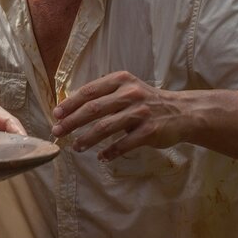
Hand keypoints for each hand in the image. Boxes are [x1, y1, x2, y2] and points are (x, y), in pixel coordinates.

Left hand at [51, 70, 183, 160]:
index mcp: (121, 80)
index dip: (70, 103)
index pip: (89, 91)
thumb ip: (104, 94)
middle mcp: (130, 94)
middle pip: (93, 109)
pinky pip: (124, 144)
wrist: (182, 112)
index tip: (55, 114)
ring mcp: (140, 112)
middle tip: (57, 132)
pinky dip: (110, 152)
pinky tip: (101, 157)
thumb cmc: (147, 101)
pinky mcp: (149, 131)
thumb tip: (71, 108)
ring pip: (106, 127)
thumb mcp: (127, 88)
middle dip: (72, 121)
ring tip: (76, 147)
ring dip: (87, 139)